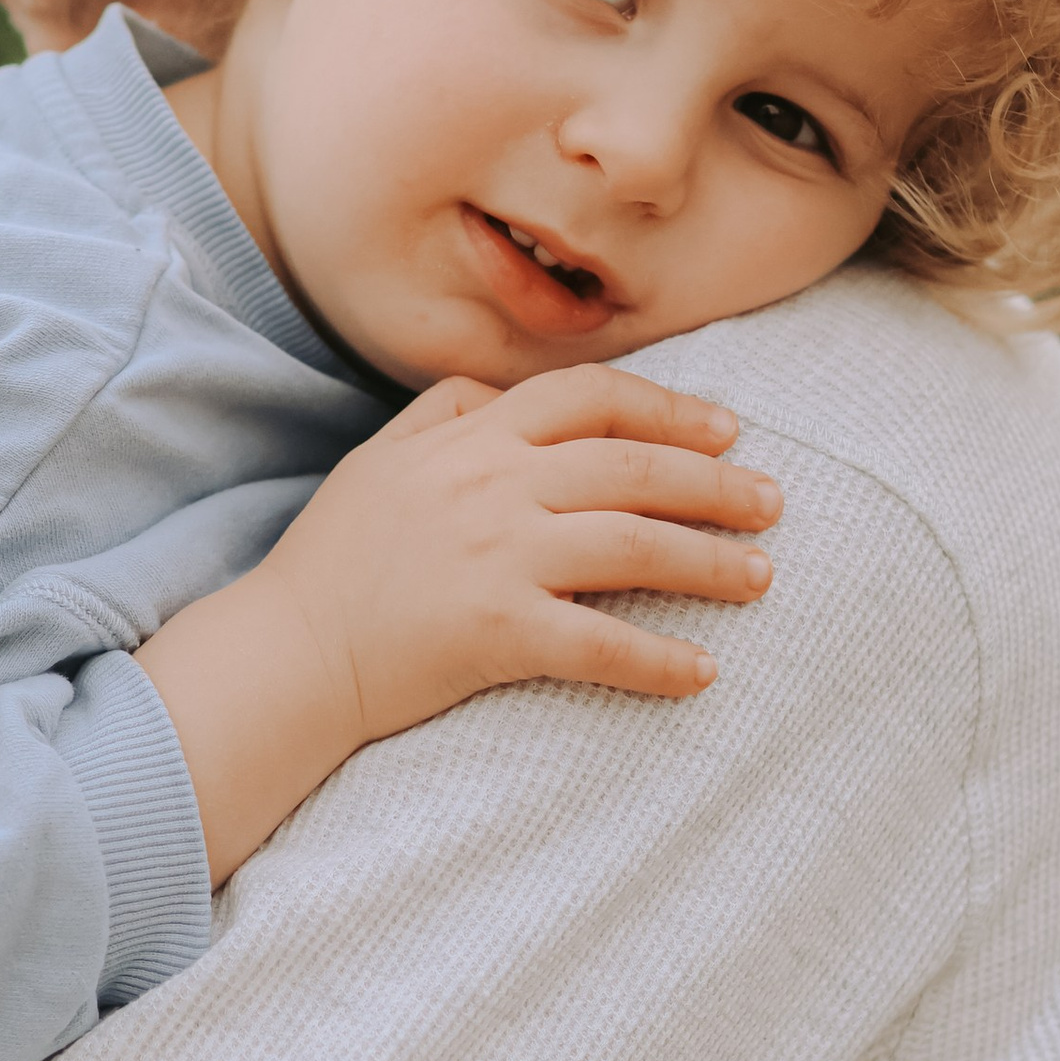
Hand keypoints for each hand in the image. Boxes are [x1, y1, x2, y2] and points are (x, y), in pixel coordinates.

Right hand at [141, 365, 777, 879]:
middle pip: (634, 467)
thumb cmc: (333, 559)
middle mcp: (493, 485)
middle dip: (717, 484)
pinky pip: (600, 645)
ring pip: (634, 545)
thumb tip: (494, 386)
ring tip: (762, 577)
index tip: (725, 429)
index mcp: (470, 437)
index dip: (669, 407)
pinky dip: (658, 660)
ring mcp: (497, 557)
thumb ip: (441, 413)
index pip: (590, 398)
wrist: (287, 650)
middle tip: (773, 503)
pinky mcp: (497, 632)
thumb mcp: (379, 460)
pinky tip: (702, 674)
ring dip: (711, 563)